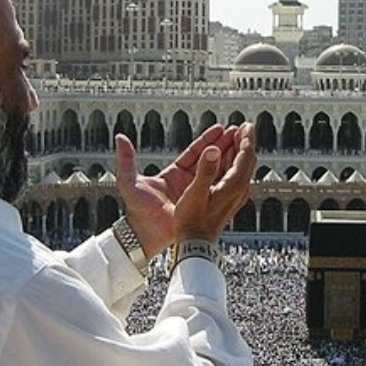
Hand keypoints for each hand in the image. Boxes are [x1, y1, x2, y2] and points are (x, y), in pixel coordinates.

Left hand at [114, 124, 249, 256]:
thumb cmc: (136, 212)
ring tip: (245, 143)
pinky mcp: (204, 205)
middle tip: (238, 131)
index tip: (221, 128)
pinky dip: (230, 177)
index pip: (194, 152)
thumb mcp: (129, 182)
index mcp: (173, 174)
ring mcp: (197, 194)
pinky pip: (220, 188)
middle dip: (224, 144)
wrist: (146, 237)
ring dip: (231, 157)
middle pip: (209, 159)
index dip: (207, 140)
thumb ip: (126, 159)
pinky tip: (242, 167)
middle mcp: (187, 183)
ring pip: (217, 172)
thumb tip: (120, 137)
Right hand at [173, 122, 256, 242]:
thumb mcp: (195, 194)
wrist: (194, 244)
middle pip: (247, 160)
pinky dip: (231, 162)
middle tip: (241, 128)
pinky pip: (234, 175)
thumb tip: (214, 149)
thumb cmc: (192, 221)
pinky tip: (223, 159)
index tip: (246, 126)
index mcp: (234, 185)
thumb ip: (205, 170)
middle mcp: (238, 189)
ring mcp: (234, 195)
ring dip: (237, 150)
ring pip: (241, 167)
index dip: (246, 138)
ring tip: (233, 137)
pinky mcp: (228, 199)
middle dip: (244, 142)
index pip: (247, 155)